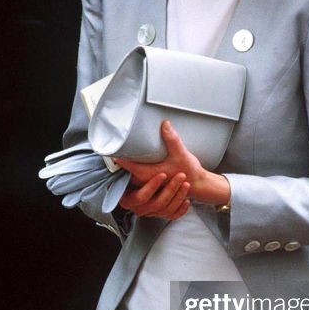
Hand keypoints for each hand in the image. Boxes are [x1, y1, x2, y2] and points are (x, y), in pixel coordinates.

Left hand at [115, 120, 230, 208]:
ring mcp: (147, 185)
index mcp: (148, 175)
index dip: (118, 157)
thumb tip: (164, 124)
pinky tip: (131, 164)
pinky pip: (136, 180)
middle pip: (124, 172)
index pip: (127, 166)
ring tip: (119, 155)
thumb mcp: (181, 153)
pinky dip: (132, 173)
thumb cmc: (189, 171)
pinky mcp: (151, 185)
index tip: (111, 148)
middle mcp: (145, 181)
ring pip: (129, 178)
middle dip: (119, 162)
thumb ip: (172, 139)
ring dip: (124, 168)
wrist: (197, 183)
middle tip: (113, 148)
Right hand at [118, 166, 189, 220]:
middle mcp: (139, 208)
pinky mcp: (162, 215)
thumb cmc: (142, 173)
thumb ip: (130, 164)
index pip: (140, 197)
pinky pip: (173, 216)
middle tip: (181, 175)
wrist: (154, 181)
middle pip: (156, 204)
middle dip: (170, 189)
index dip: (152, 186)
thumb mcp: (136, 168)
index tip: (163, 174)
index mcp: (128, 199)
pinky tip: (187, 199)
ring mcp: (151, 213)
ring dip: (179, 196)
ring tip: (186, 183)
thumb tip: (119, 154)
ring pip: (166, 210)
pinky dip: (181, 208)